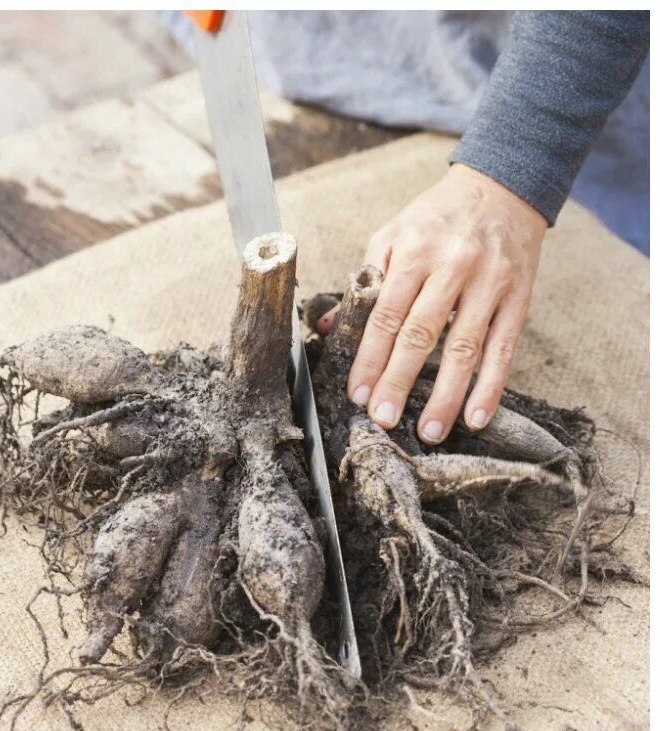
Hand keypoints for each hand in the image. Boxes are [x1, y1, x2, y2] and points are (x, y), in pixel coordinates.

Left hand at [319, 164, 546, 442]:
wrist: (501, 187)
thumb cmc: (435, 217)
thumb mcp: (389, 236)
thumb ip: (361, 282)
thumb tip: (323, 327)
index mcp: (412, 253)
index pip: (385, 316)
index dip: (369, 358)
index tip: (356, 393)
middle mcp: (452, 268)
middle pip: (421, 335)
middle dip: (399, 382)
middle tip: (382, 420)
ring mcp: (489, 284)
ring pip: (465, 348)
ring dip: (447, 396)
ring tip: (428, 431)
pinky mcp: (520, 297)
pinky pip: (505, 348)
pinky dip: (492, 386)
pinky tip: (477, 416)